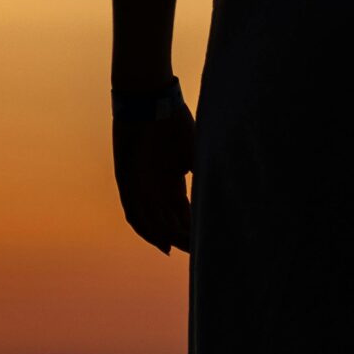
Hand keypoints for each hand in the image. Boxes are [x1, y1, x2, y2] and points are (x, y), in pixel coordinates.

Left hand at [113, 98, 196, 253]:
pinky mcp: (126, 182)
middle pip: (169, 222)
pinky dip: (149, 230)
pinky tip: (163, 242)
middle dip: (184, 238)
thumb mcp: (196, 152)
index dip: (194, 228)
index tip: (211, 240)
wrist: (150, 101)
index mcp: (171, 181)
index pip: (184, 213)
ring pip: (152, 222)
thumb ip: (206, 174)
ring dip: (167, 238)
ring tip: (184, 249)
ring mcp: (139, 187)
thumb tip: (228, 191)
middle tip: (201, 251)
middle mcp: (154, 189)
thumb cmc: (175, 123)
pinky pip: (135, 214)